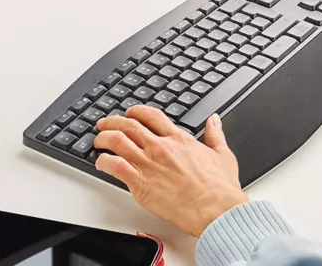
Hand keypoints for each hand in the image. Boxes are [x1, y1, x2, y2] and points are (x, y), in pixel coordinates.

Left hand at [94, 107, 247, 236]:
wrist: (215, 209)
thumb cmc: (219, 188)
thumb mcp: (223, 154)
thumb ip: (214, 134)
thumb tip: (213, 120)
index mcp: (179, 139)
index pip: (151, 115)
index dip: (136, 112)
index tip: (130, 114)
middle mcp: (160, 147)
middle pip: (128, 125)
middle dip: (112, 122)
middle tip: (105, 124)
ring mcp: (149, 164)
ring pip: (116, 141)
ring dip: (103, 138)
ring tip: (98, 141)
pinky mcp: (140, 183)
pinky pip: (114, 166)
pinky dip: (103, 161)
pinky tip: (101, 163)